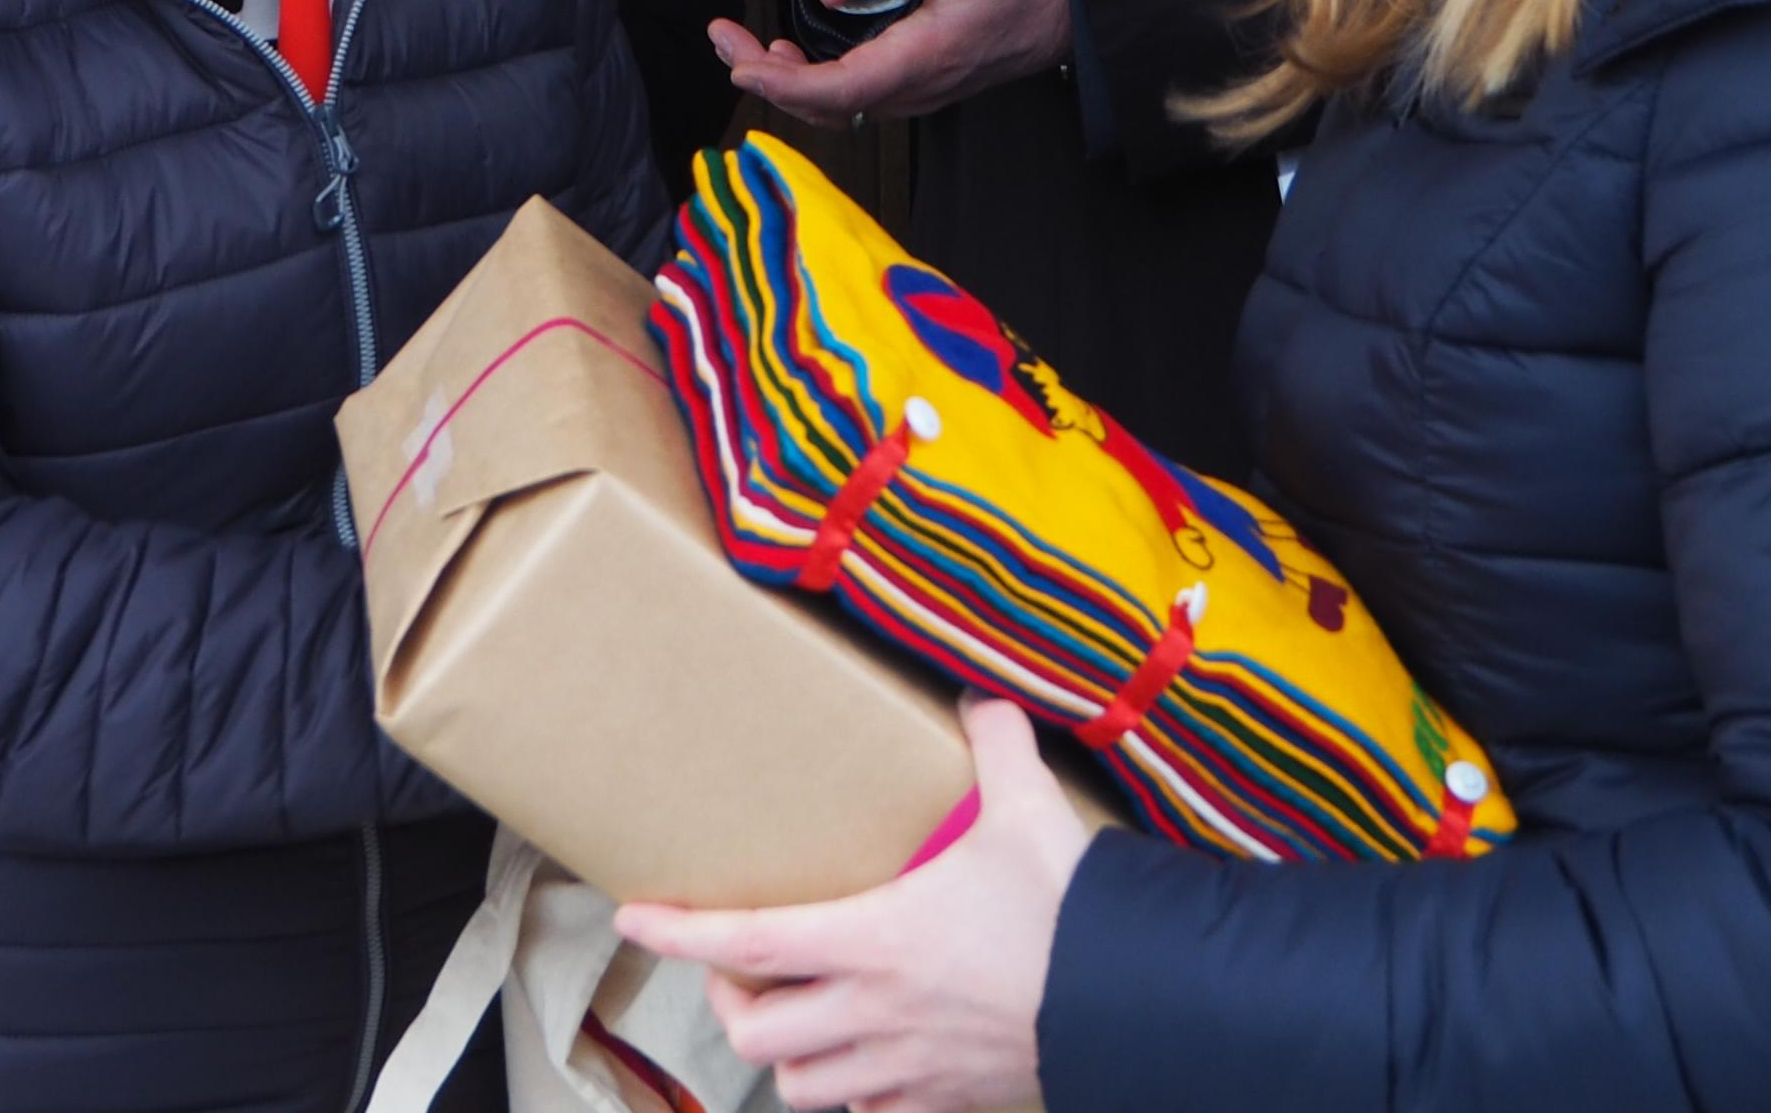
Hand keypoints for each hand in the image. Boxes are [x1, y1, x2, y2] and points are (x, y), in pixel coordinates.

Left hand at [615, 699, 1099, 1112]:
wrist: (1136, 1005)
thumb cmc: (1067, 914)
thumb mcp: (1029, 812)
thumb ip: (997, 747)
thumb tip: (981, 698)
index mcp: (873, 940)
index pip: (746, 940)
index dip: (679, 932)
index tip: (634, 916)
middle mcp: (873, 1013)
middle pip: (754, 1031)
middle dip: (730, 1001)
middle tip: (741, 964)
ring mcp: (906, 1066)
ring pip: (801, 1086)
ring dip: (786, 1053)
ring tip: (796, 1013)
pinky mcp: (946, 1100)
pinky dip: (852, 1093)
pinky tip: (866, 1058)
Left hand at [716, 0, 1071, 125]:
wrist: (1070, 12)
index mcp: (929, 51)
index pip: (846, 85)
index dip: (789, 83)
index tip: (742, 65)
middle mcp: (916, 83)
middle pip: (826, 103)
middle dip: (766, 79)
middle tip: (720, 39)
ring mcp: (913, 89)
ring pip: (834, 104)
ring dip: (783, 81)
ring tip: (739, 48)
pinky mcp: (911, 82)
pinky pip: (849, 96)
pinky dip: (808, 82)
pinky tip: (781, 57)